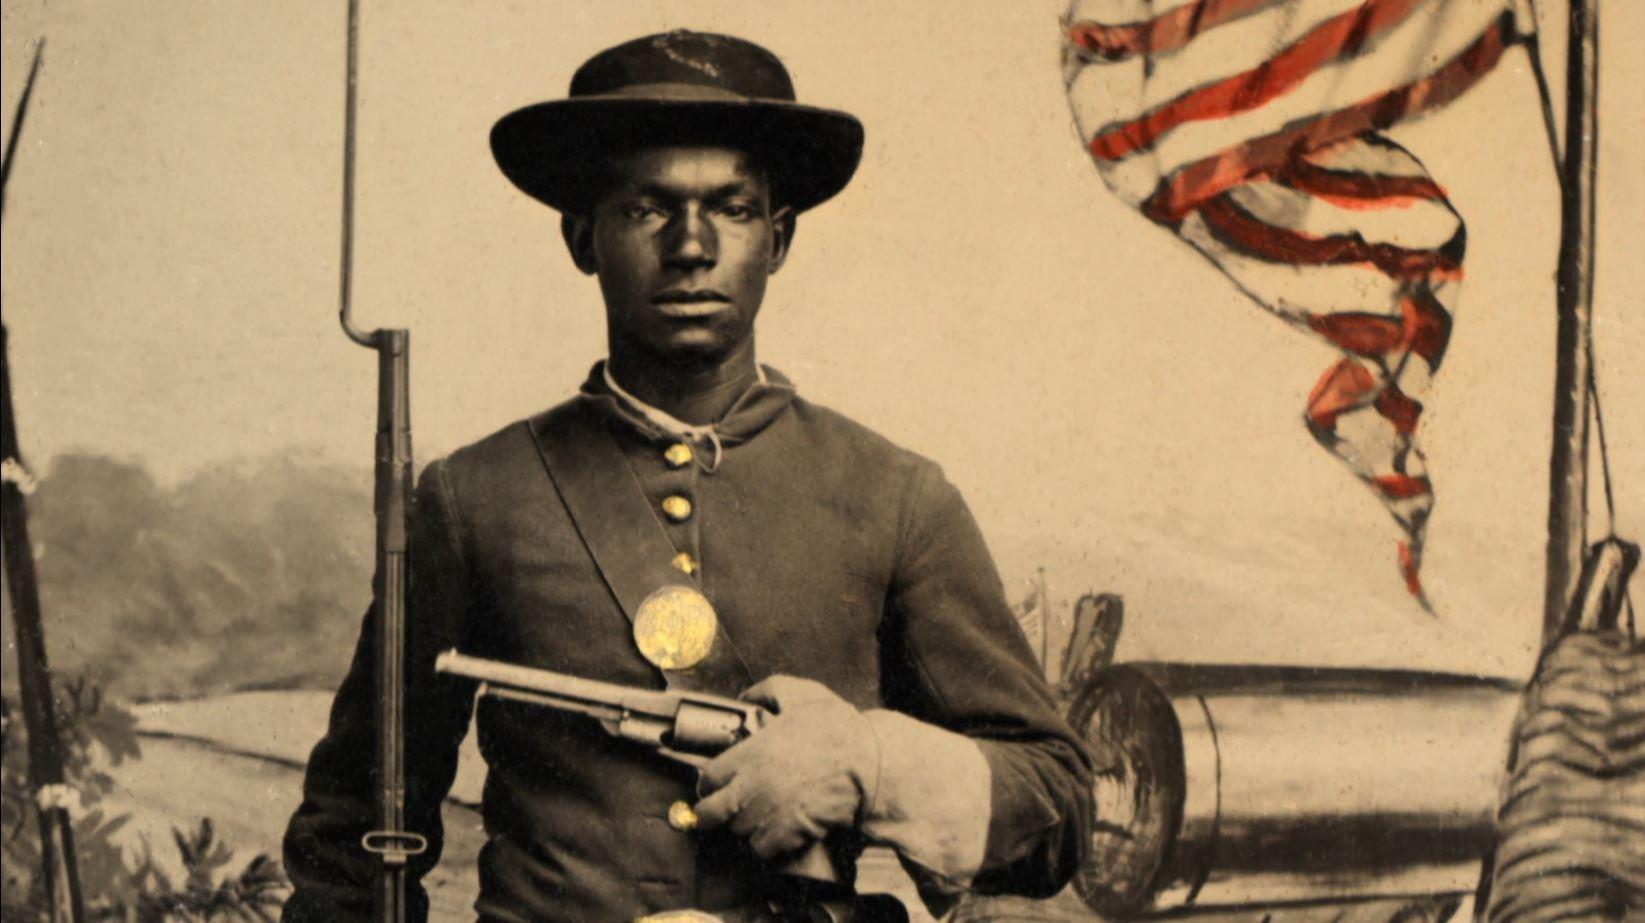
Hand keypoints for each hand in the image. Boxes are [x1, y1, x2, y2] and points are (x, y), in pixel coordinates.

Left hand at [693, 675, 878, 860]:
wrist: (869, 762)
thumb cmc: (837, 729)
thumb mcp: (800, 694)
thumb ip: (766, 691)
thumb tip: (746, 697)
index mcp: (749, 754)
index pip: (708, 779)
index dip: (710, 783)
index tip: (717, 785)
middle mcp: (751, 787)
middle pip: (710, 814)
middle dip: (712, 814)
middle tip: (722, 811)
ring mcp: (768, 814)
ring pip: (739, 832)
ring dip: (746, 826)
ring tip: (760, 815)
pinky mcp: (789, 835)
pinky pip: (763, 850)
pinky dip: (768, 845)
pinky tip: (777, 831)